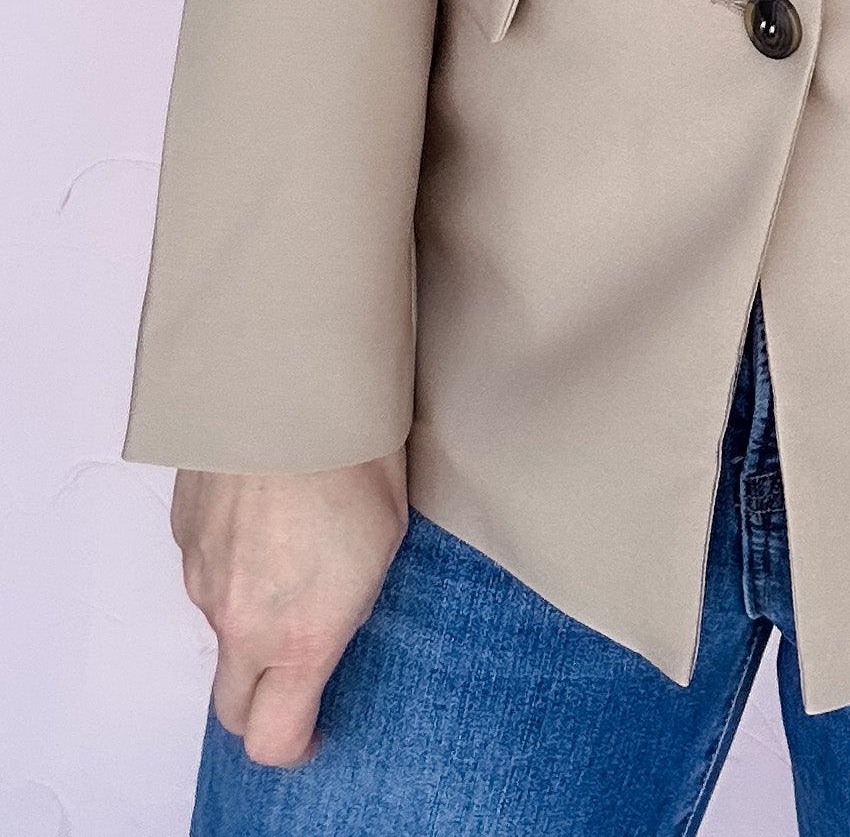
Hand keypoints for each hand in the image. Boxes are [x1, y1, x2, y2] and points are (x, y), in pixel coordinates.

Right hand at [169, 451, 407, 766]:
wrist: (290, 387)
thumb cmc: (354, 457)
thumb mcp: (381, 546)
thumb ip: (343, 607)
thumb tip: (331, 622)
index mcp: (300, 637)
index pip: (274, 737)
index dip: (294, 746)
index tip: (314, 732)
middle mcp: (241, 622)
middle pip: (233, 705)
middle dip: (261, 700)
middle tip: (295, 666)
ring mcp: (203, 580)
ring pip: (221, 627)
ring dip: (251, 613)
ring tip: (295, 552)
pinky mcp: (184, 537)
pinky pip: (205, 572)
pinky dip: (230, 562)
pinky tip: (266, 517)